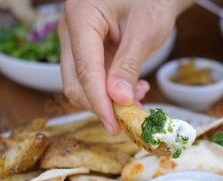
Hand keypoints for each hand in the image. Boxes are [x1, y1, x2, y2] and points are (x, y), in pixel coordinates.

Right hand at [59, 0, 193, 134]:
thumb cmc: (151, 0)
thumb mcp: (144, 31)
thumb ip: (128, 65)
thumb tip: (118, 100)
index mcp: (81, 16)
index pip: (85, 69)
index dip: (99, 101)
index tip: (115, 125)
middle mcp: (71, 29)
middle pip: (75, 81)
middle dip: (101, 105)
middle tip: (130, 119)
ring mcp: (76, 41)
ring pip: (82, 84)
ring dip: (107, 100)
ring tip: (138, 98)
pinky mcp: (86, 51)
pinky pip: (92, 79)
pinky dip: (111, 92)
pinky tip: (134, 89)